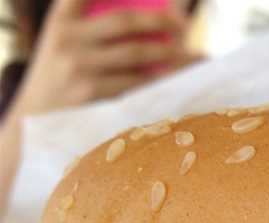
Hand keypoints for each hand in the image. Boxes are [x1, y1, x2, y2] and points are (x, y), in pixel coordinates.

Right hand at [13, 0, 191, 115]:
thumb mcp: (65, 43)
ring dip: (172, 54)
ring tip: (194, 56)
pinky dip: (163, 81)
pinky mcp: (94, 95)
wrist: (36, 118)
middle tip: (183, 26)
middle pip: (124, 21)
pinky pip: (138, 84)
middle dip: (160, 20)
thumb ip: (95, 29)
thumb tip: (154, 24)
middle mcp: (69, 39)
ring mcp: (81, 68)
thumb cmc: (64, 75)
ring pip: (138, 54)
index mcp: (62, 20)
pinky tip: (182, 81)